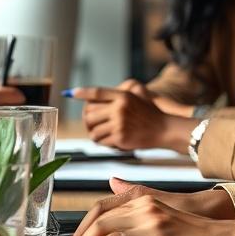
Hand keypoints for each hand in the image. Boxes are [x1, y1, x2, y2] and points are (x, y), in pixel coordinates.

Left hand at [73, 84, 192, 150]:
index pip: (97, 93)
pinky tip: (106, 140)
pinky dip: (101, 142)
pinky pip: (101, 141)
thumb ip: (116, 98)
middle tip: (89, 124)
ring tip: (98, 134)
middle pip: (90, 114)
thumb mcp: (134, 99)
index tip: (70, 93)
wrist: (164, 129)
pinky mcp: (120, 138)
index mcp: (122, 96)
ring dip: (93, 134)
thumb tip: (90, 102)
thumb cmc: (148, 114)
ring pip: (93, 130)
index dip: (82, 93)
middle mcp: (119, 108)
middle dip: (88, 121)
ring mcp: (119, 123)